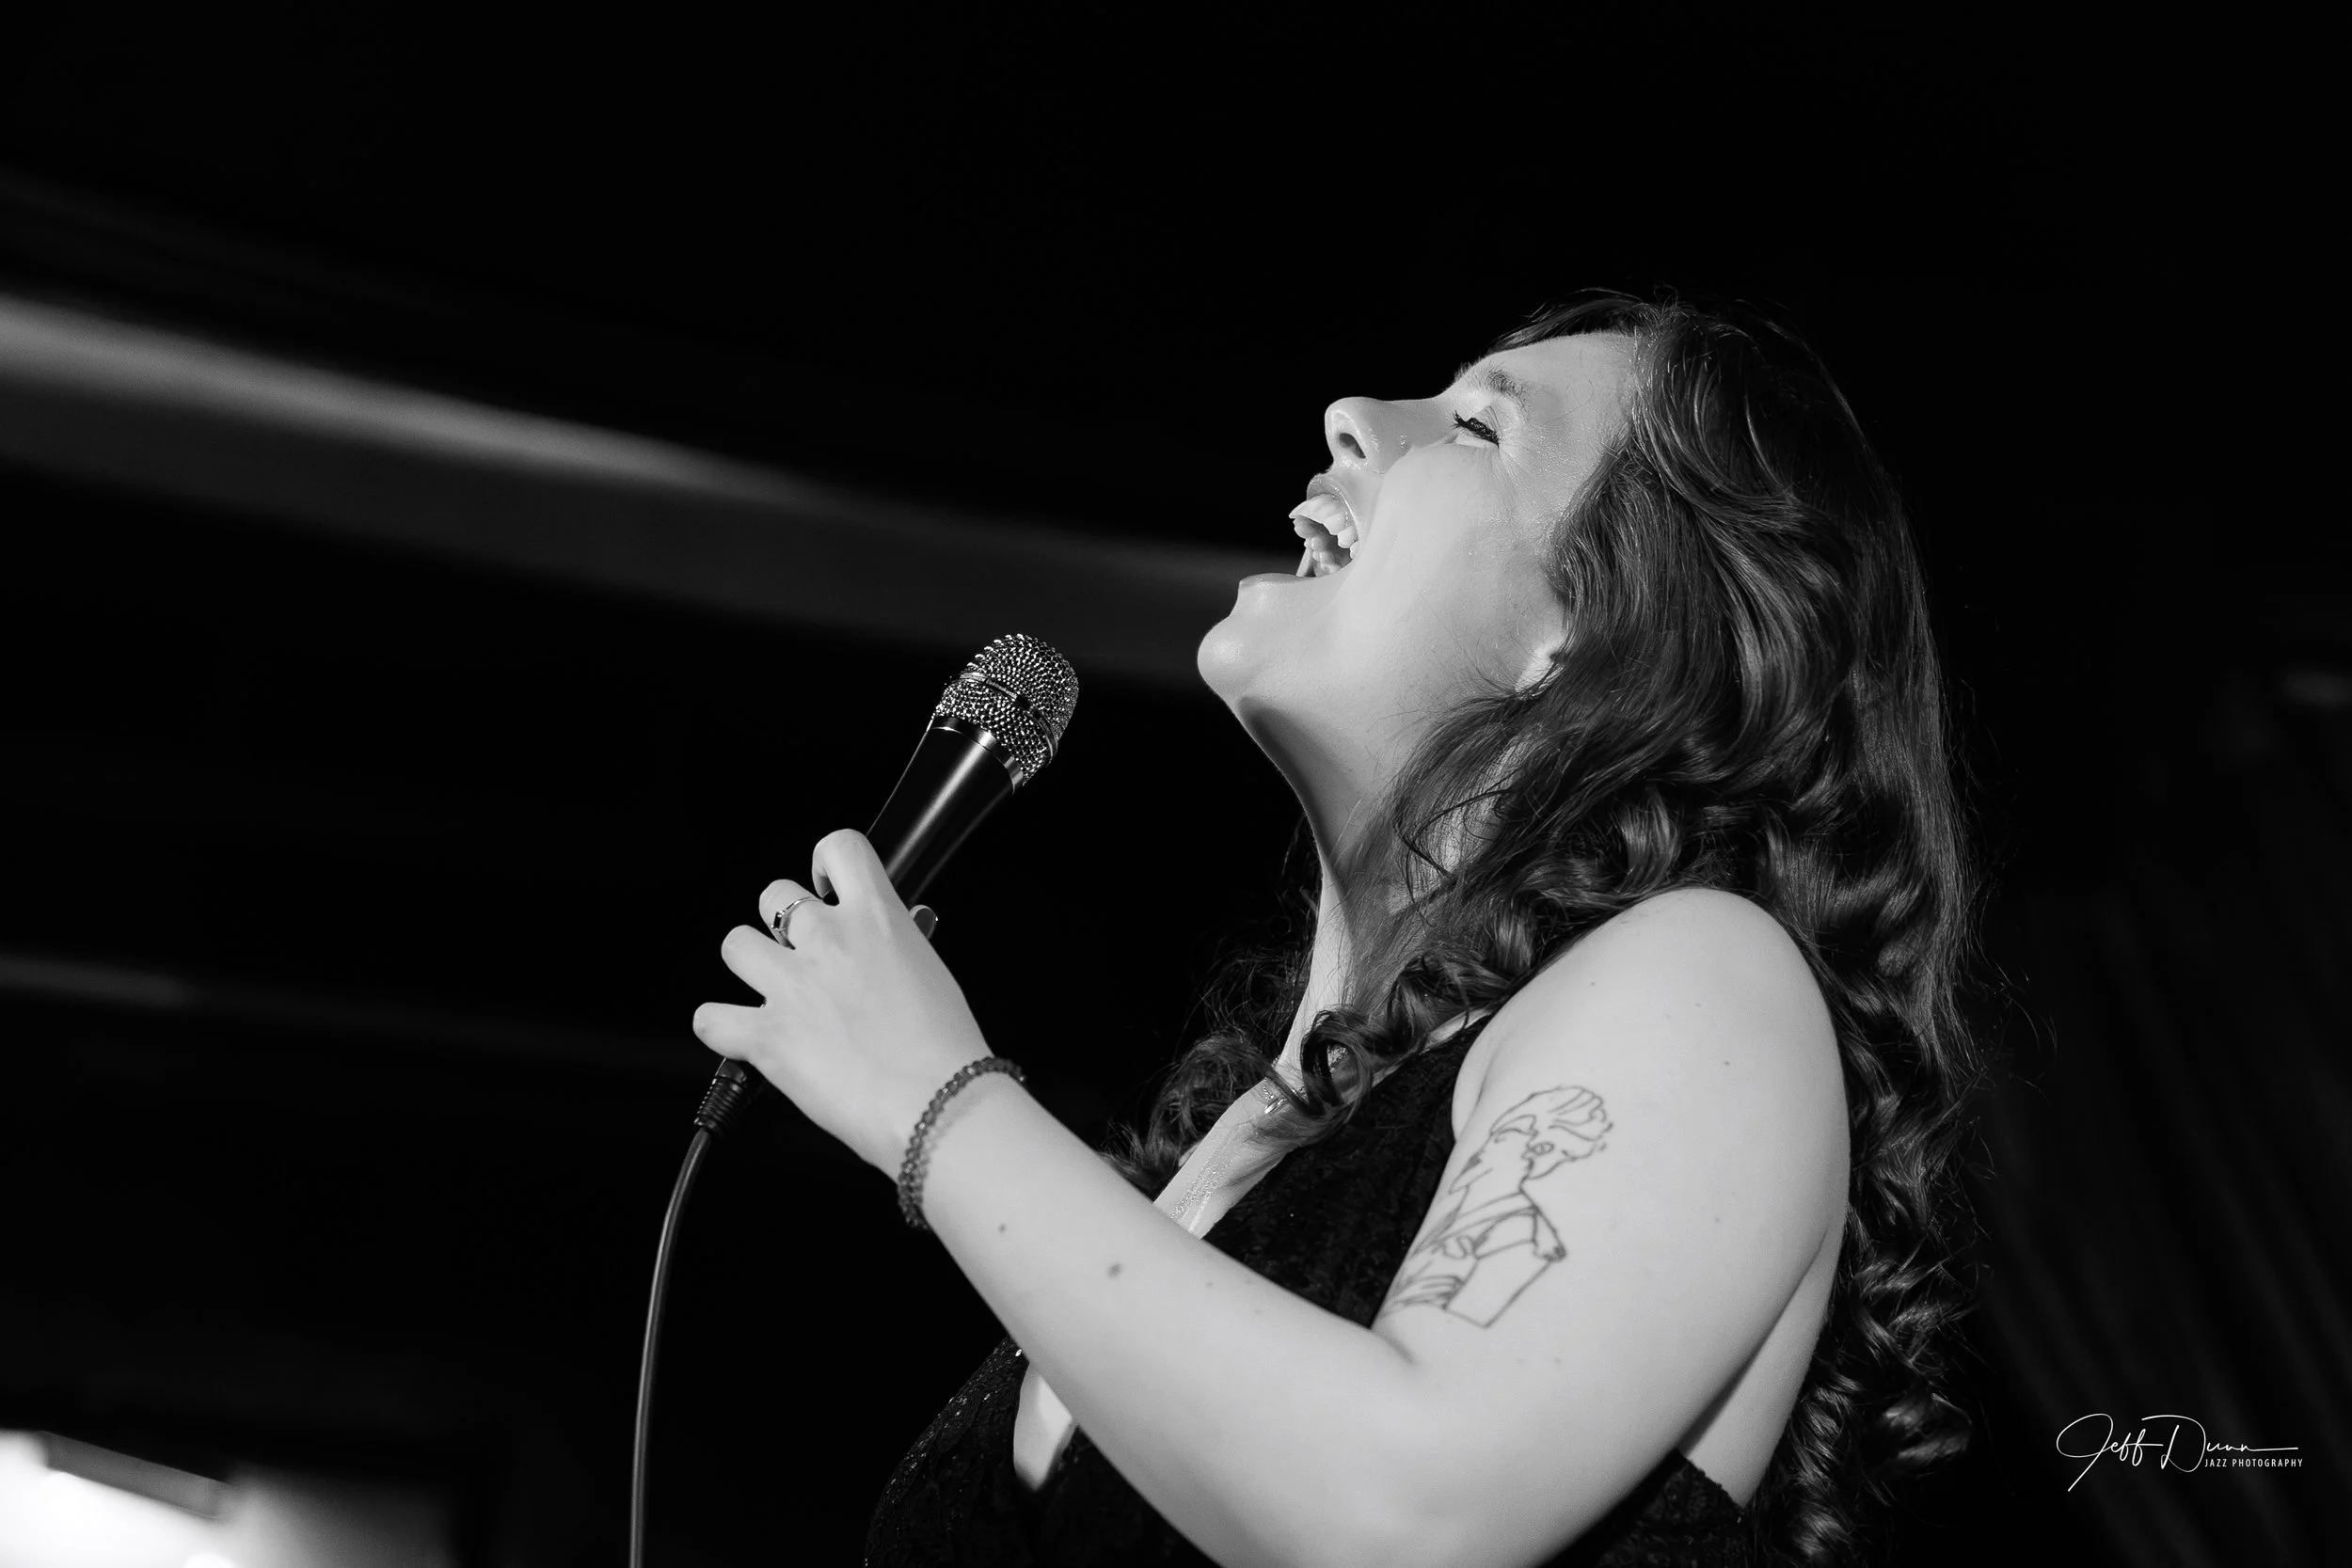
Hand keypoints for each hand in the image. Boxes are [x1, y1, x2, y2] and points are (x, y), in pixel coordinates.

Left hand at [693, 828, 991, 1175]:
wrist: (937, 1105)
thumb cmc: (946, 1051)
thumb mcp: (932, 975)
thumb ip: (898, 948)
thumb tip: (888, 942)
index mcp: (878, 918)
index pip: (839, 849)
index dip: (825, 864)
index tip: (826, 886)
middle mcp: (828, 941)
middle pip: (775, 895)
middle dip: (784, 923)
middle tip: (804, 956)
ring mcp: (792, 985)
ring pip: (736, 944)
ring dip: (752, 964)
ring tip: (774, 992)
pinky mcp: (766, 1035)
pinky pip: (710, 1017)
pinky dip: (721, 1026)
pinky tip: (743, 1036)